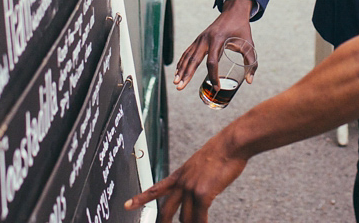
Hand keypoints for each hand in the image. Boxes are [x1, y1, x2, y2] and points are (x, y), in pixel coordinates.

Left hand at [125, 132, 247, 221]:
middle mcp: (182, 182)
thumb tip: (196, 190)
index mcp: (180, 174)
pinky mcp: (203, 194)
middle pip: (166, 210)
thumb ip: (194, 177)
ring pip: (184, 218)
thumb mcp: (199, 163)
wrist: (231, 144)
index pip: (156, 188)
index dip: (141, 198)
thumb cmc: (221, 151)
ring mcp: (191, 188)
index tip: (127, 205)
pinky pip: (199, 218)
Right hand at [174, 0, 255, 89]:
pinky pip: (188, 52)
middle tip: (180, 87)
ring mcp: (200, 38)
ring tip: (176, 83)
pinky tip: (178, 71)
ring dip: (181, 69)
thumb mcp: (249, 44)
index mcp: (218, 39)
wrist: (234, 11)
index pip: (212, 61)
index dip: (213, 75)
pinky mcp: (199, 39)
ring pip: (188, 56)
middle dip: (186, 74)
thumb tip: (249, 81)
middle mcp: (206, 39)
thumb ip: (251, 62)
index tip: (216, 87)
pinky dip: (182, 62)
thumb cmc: (242, 28)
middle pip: (193, 59)